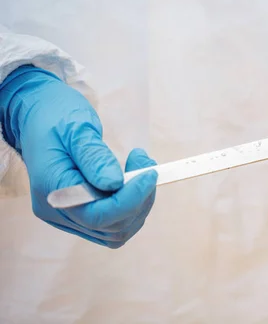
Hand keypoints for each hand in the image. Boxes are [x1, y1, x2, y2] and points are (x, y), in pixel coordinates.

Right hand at [0, 65, 156, 247]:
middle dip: (139, 198)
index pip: (97, 215)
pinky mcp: (79, 213)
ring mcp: (67, 216)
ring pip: (116, 230)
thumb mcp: (76, 128)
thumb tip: (115, 183)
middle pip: (111, 227)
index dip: (130, 199)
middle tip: (146, 164)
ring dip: (139, 204)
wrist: (37, 117)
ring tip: (143, 169)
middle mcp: (58, 211)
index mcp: (52, 189)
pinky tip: (134, 181)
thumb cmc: (55, 117)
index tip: (149, 173)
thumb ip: (94, 157)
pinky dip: (131, 206)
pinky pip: (112, 224)